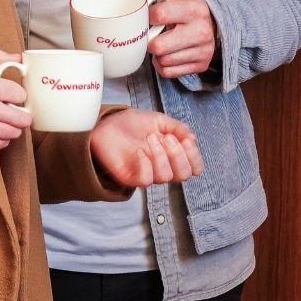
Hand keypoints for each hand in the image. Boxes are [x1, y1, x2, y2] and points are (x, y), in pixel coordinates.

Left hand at [89, 109, 203, 188]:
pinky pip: (146, 180)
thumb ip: (177, 128)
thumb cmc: (131, 124)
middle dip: (179, 155)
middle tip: (167, 138)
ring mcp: (147, 173)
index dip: (195, 157)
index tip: (187, 141)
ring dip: (161, 155)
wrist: (106, 124)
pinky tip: (139, 151)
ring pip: (165, 177)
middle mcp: (162, 167)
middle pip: (183, 175)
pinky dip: (146, 164)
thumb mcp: (158, 120)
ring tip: (150, 138)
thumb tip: (192, 138)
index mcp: (172, 156)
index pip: (193, 168)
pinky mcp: (130, 177)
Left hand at [142, 0, 217, 78]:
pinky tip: (169, 52)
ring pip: (162, 60)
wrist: (212, 22)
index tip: (150, 14)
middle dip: (150, 39)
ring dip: (157, 53)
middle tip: (155, 31)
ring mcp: (203, 51)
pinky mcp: (200, 66)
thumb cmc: (186, 3)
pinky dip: (163, 64)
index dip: (147, 15)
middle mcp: (202, 31)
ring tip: (164, 40)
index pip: (159, 15)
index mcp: (195, 9)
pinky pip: (167, 72)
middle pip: (158, 46)